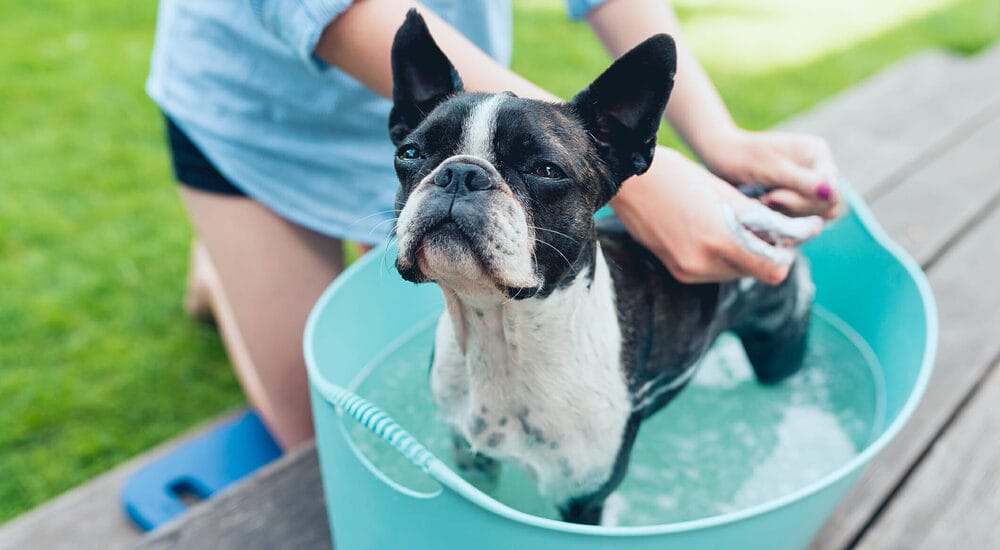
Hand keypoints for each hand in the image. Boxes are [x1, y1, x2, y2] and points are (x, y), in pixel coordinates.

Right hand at [610, 148, 822, 284]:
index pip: (773, 270)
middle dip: (765, 252)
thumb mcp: (728, 195)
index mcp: (721, 241)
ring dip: (743, 254)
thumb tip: (791, 235)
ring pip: (734, 273)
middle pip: (754, 272)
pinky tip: (714, 232)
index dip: (785, 255)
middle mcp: (704, 263)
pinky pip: (713, 271)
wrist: (630, 182)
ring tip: (736, 226)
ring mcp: (689, 270)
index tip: (792, 235)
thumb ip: (761, 220)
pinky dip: (721, 256)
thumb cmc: (681, 178)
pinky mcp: (677, 271)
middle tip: (768, 226)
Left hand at [696, 128, 842, 218]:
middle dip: (795, 208)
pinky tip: (763, 212)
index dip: (809, 200)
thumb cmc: (742, 157)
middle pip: (826, 207)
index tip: (775, 196)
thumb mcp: (771, 168)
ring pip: (814, 218)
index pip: (832, 189)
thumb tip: (832, 193)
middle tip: (766, 199)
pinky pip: (799, 223)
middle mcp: (817, 171)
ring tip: (762, 203)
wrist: (719, 159)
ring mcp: (806, 189)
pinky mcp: (793, 203)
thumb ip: (800, 181)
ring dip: (788, 216)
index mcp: (817, 154)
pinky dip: (782, 222)